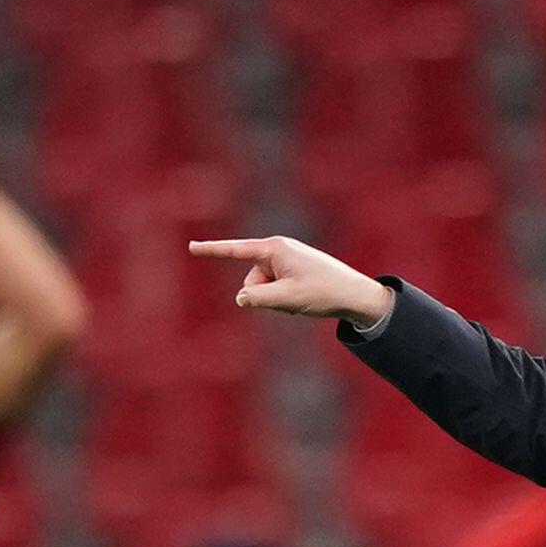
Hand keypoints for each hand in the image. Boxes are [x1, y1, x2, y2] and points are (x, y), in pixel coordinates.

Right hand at [187, 236, 394, 326]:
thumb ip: (257, 299)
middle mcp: (278, 250)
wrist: (354, 293)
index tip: (191, 246)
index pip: (235, 250)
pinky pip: (275, 289)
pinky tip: (304, 298)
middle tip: (293, 300)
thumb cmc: (322, 292)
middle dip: (264, 296)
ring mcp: (285, 260)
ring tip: (302, 299)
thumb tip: (240, 298)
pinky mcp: (292, 270)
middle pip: (252, 280)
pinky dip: (284, 298)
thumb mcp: (286, 300)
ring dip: (276, 299)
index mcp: (274, 249)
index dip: (211, 250)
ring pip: (263, 288)